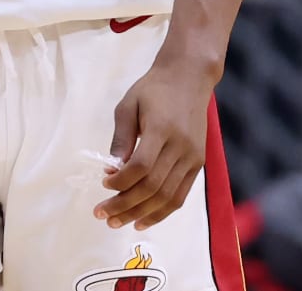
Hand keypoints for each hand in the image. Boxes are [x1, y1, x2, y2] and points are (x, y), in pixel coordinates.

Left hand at [96, 57, 215, 230]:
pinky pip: (181, 195)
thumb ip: (121, 139)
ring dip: (142, 213)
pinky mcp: (198, 164)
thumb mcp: (128, 106)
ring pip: (168, 196)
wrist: (189, 78)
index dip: (121, 181)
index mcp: (161, 129)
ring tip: (118, 223)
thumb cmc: (153, 89)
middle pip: (153, 186)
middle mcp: (181, 147)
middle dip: (125, 204)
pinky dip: (162, 211)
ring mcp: (193, 157)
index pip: (141, 167)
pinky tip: (143, 219)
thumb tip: (111, 171)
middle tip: (102, 214)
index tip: (104, 183)